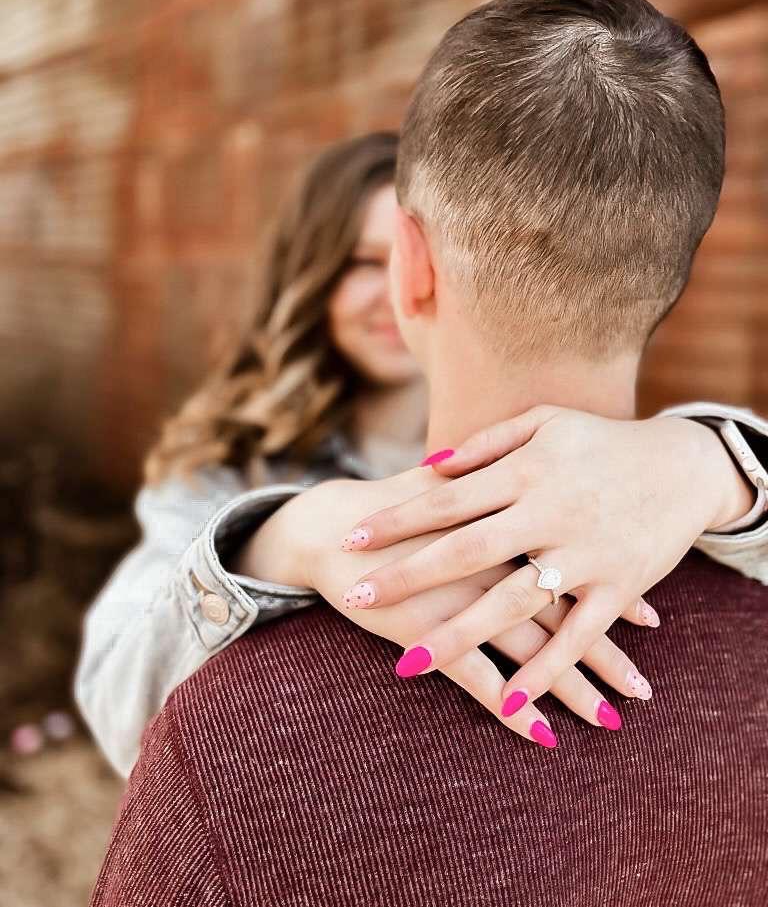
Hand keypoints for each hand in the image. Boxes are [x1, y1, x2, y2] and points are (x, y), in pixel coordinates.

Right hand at [259, 476, 653, 745]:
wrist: (331, 529)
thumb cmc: (394, 506)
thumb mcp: (449, 484)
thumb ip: (492, 482)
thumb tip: (533, 483)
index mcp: (505, 524)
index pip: (572, 564)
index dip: (612, 593)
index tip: (650, 619)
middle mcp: (492, 565)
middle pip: (562, 614)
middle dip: (604, 653)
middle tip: (641, 688)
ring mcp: (461, 600)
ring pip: (530, 651)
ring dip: (572, 688)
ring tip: (610, 718)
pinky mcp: (427, 631)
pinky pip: (477, 678)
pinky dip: (511, 706)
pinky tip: (541, 734)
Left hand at [338, 407, 740, 715]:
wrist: (683, 465)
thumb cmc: (602, 442)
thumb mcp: (545, 423)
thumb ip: (486, 444)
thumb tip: (429, 464)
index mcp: (526, 471)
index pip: (446, 497)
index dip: (396, 519)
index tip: (351, 538)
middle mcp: (549, 513)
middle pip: (465, 551)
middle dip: (406, 577)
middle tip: (356, 598)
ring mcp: (584, 554)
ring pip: (514, 603)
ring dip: (460, 634)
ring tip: (411, 662)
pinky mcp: (617, 587)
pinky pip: (577, 636)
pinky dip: (546, 670)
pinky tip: (511, 702)